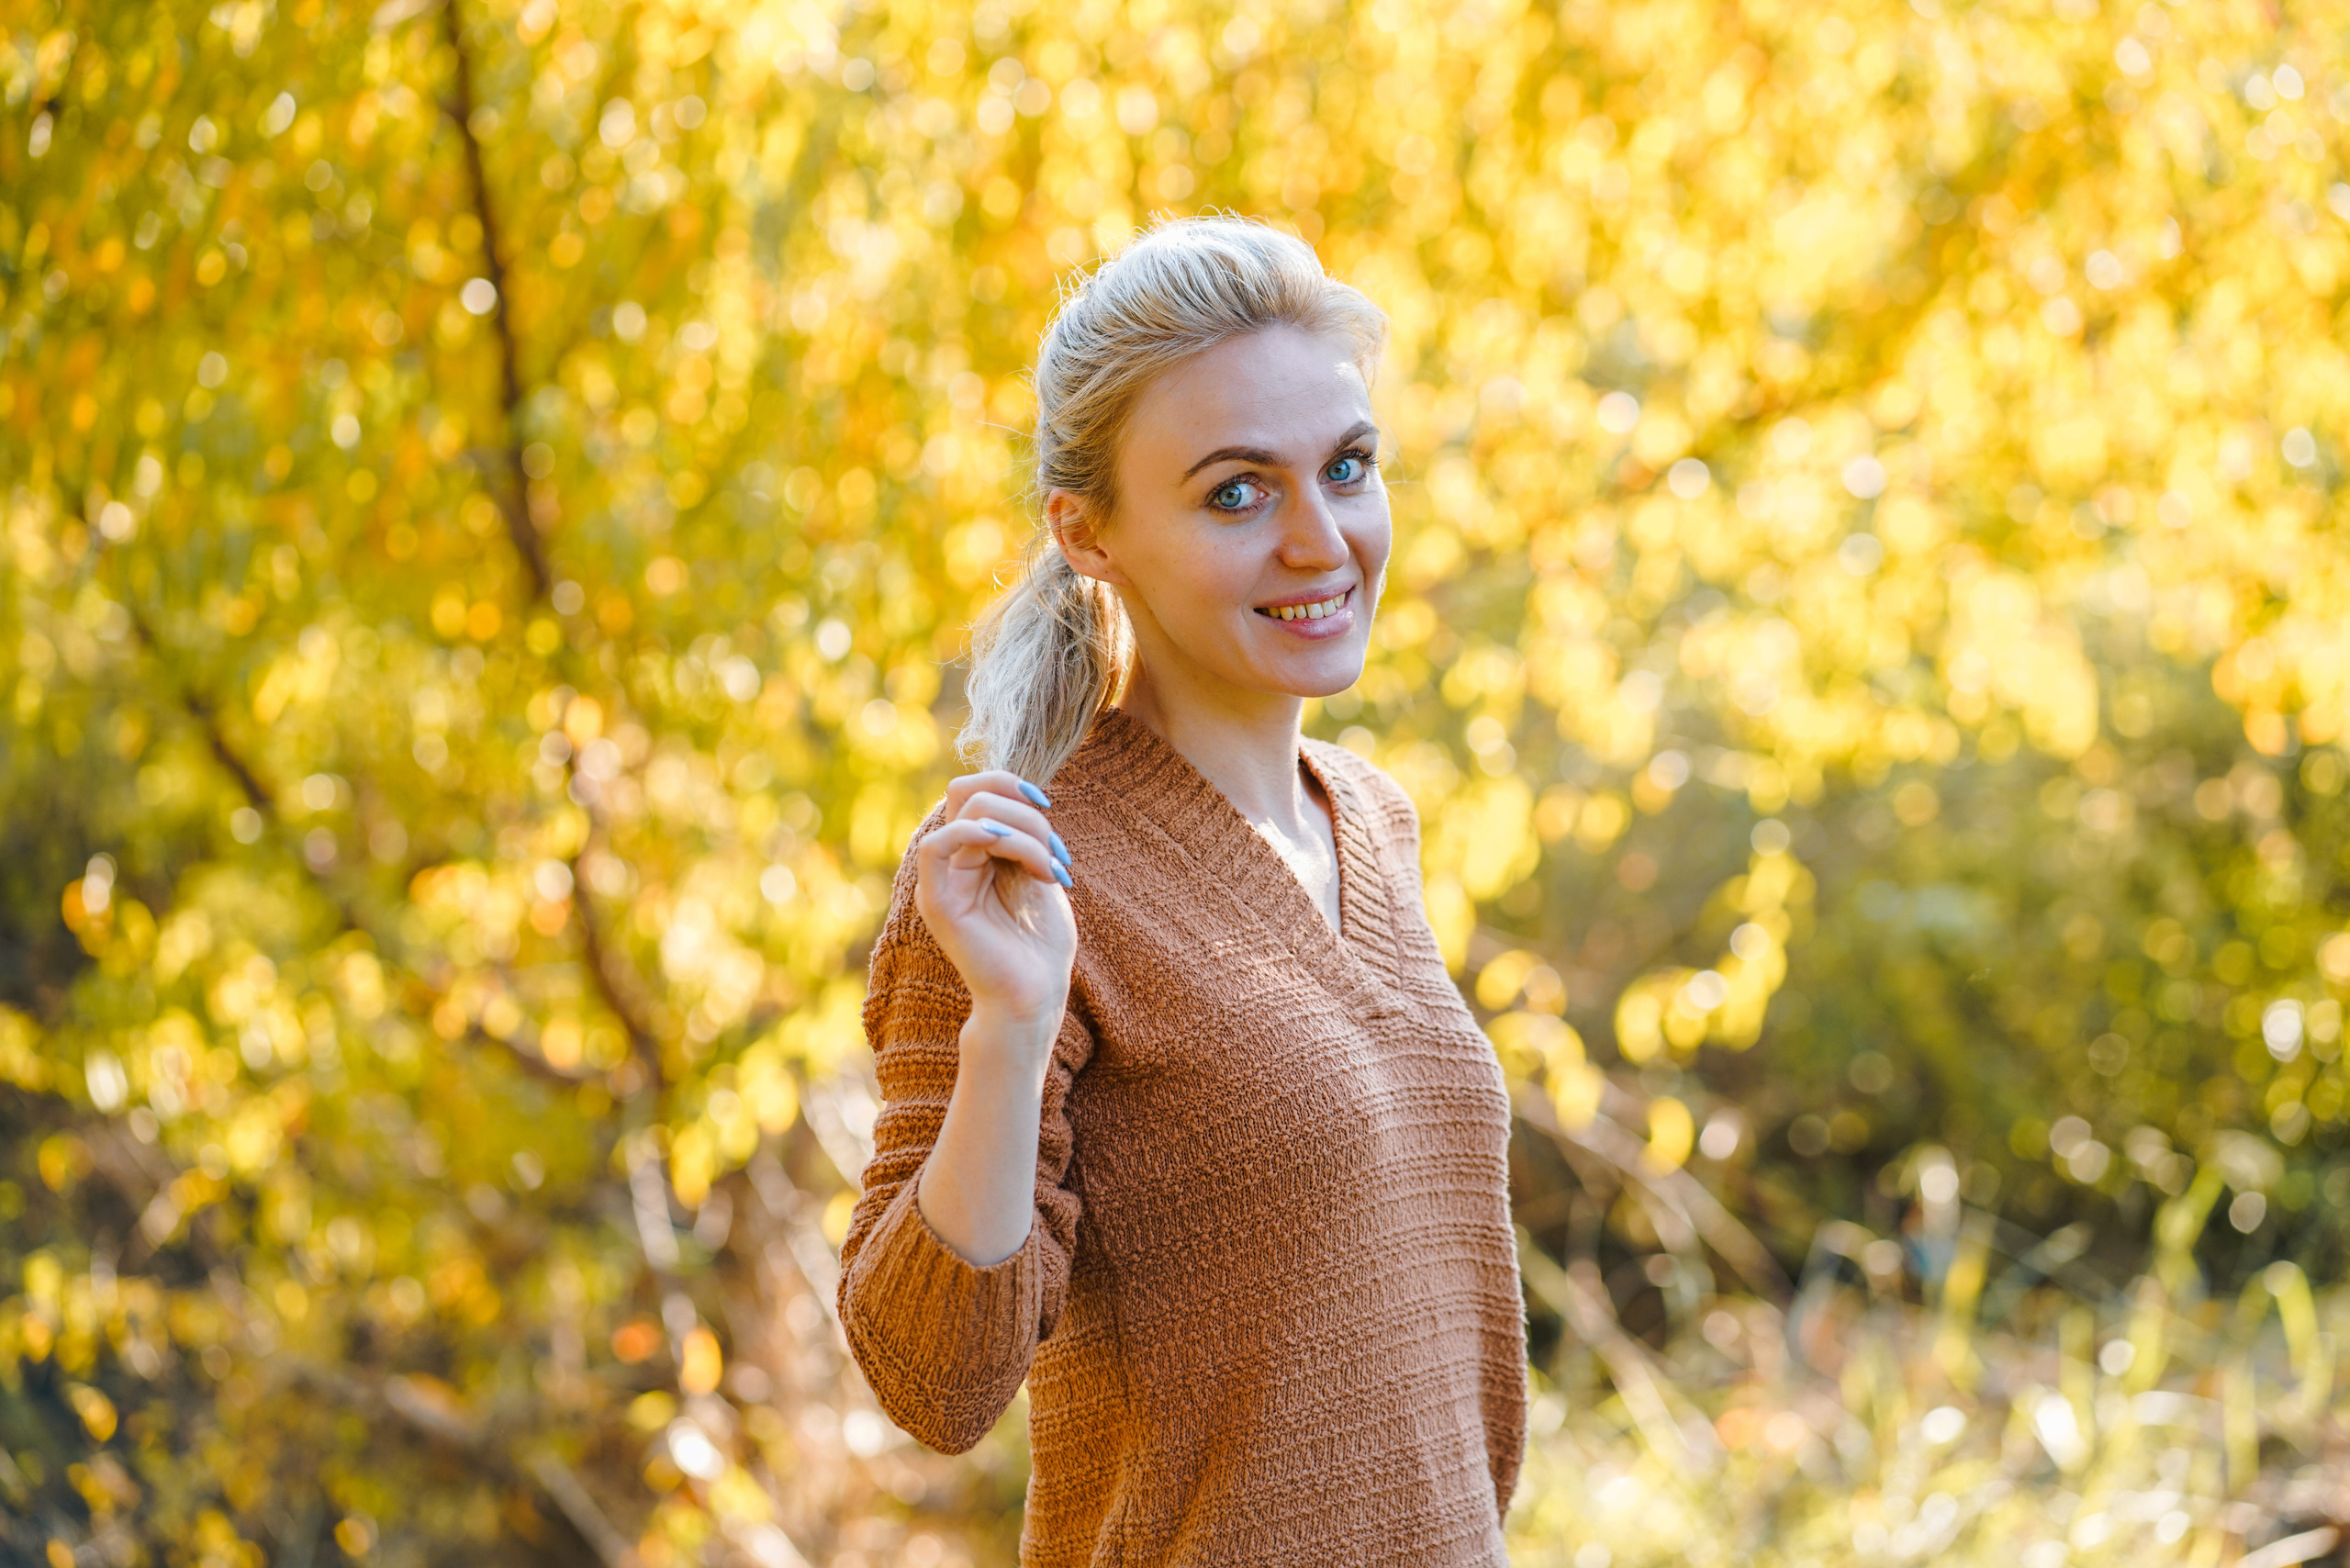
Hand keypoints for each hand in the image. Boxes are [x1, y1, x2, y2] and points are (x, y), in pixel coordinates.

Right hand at [914, 772, 1076, 1040]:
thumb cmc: (1041, 944)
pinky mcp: (938, 903)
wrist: (1036, 996)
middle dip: (1025, 812)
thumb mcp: (1037, 873)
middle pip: (970, 793)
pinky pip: (937, 846)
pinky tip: (1016, 856)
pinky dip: (976, 833)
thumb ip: (1023, 835)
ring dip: (1022, 831)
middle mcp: (950, 863)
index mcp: (971, 854)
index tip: (1048, 807)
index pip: (973, 789)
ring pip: (969, 813)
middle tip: (1057, 854)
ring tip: (1050, 869)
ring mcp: (941, 882)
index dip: (1009, 783)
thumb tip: (1024, 796)